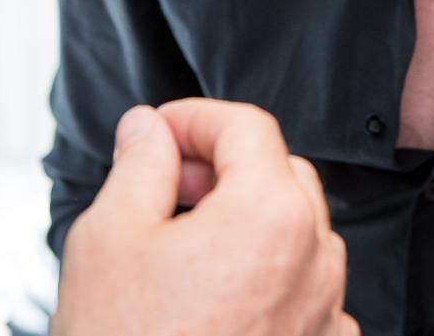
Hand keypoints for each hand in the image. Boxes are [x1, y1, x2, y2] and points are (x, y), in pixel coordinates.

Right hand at [51, 99, 355, 335]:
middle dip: (223, 169)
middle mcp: (314, 261)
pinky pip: (305, 296)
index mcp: (270, 214)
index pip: (247, 126)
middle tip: (164, 189)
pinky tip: (211, 302)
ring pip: (296, 235)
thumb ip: (139, 166)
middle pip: (280, 174)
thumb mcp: (109, 238)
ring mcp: (324, 315)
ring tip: (180, 252)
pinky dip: (266, 282)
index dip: (193, 118)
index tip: (158, 135)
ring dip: (245, 225)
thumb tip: (148, 131)